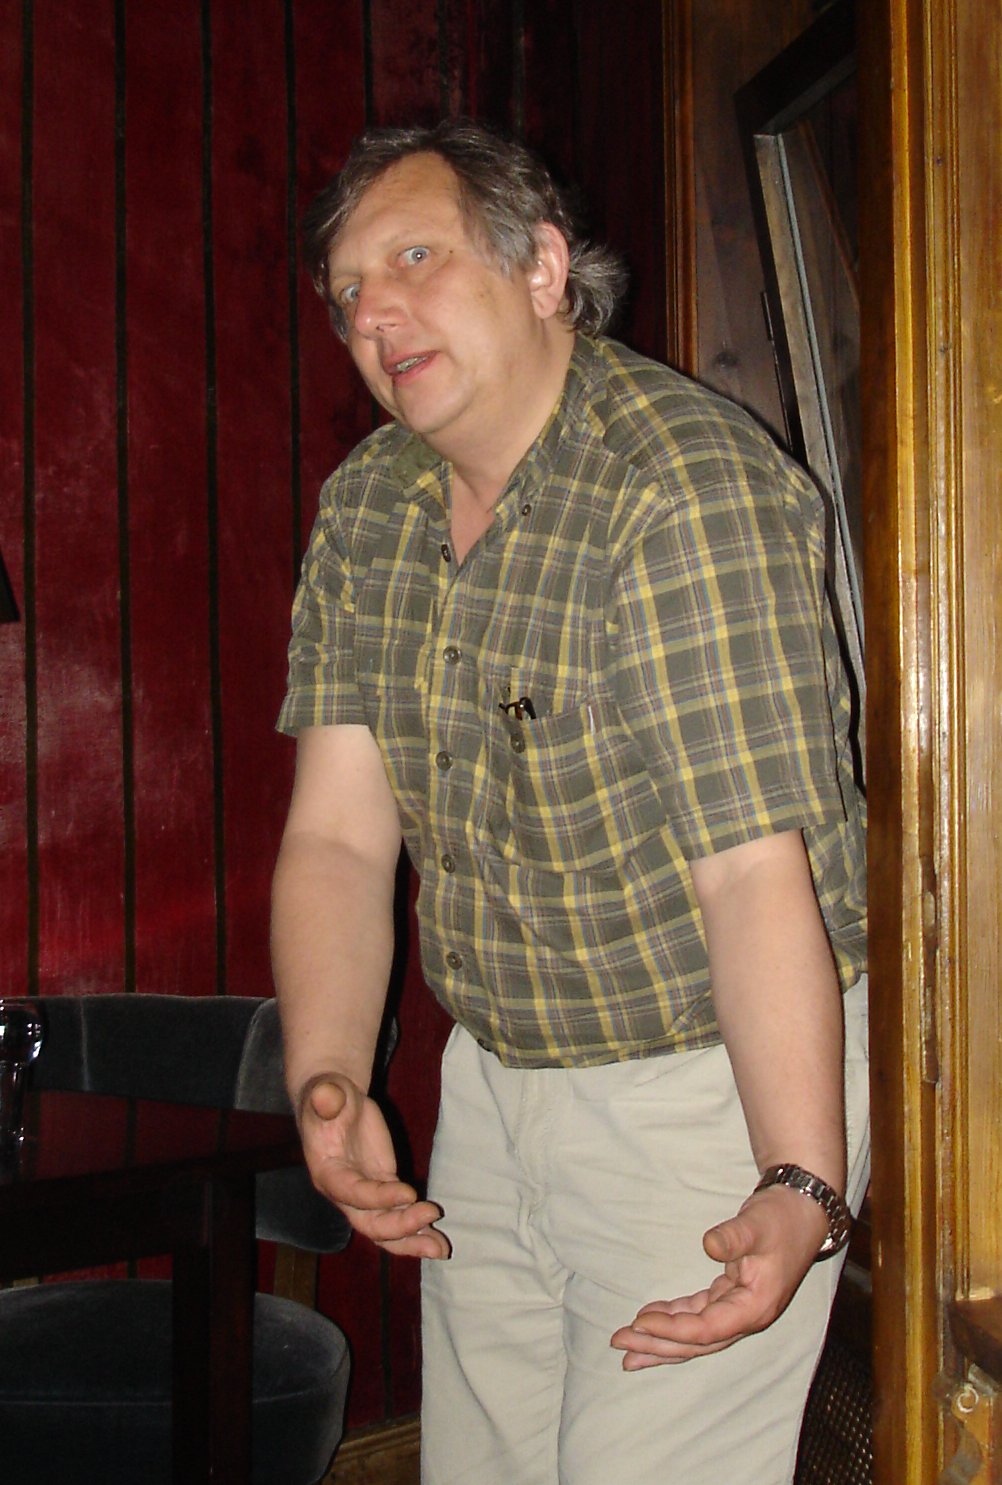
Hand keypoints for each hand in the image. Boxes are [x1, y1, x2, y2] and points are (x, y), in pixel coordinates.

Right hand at [299, 1074, 449, 1258]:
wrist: (335, 1101)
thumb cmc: (329, 1095)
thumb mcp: (327, 1092)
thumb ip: (326, 1098)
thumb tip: (326, 1096)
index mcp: (327, 1173)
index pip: (352, 1193)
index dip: (378, 1198)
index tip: (409, 1193)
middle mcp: (344, 1192)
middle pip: (369, 1223)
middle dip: (400, 1229)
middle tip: (431, 1218)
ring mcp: (365, 1194)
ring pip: (385, 1228)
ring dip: (412, 1240)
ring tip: (440, 1248)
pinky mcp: (383, 1186)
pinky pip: (399, 1213)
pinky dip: (417, 1225)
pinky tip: (436, 1235)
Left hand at [609, 1184, 827, 1367]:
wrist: (802, 1212)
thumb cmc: (780, 1218)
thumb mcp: (757, 1224)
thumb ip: (733, 1237)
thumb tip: (709, 1245)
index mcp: (755, 1307)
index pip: (707, 1329)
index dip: (672, 1329)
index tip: (638, 1322)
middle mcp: (747, 1316)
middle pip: (698, 1342)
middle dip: (658, 1345)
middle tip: (619, 1343)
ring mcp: (739, 1309)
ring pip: (696, 1335)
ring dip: (662, 1340)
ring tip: (627, 1346)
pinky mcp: (731, 1297)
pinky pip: (699, 1318)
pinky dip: (675, 1319)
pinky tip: (651, 1318)